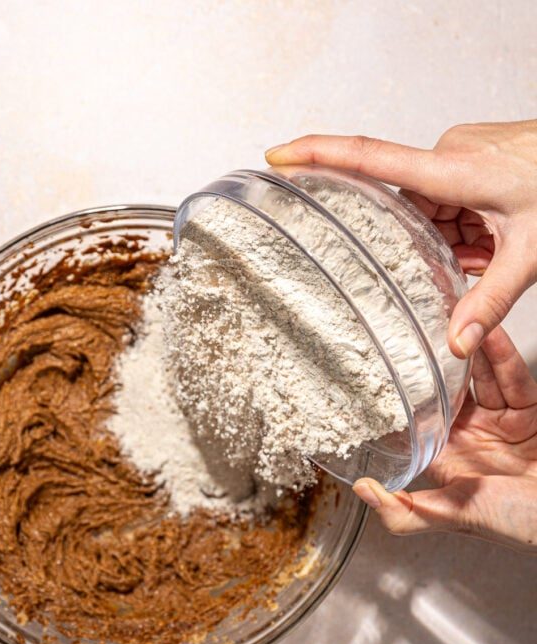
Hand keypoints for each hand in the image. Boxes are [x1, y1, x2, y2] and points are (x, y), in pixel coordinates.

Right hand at [266, 121, 536, 358]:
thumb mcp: (531, 252)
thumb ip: (490, 300)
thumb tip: (455, 344)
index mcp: (453, 169)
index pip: (369, 158)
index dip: (316, 155)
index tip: (276, 155)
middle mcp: (448, 156)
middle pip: (405, 204)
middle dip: (421, 241)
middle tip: (462, 259)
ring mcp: (460, 156)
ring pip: (428, 207)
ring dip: (449, 237)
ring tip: (487, 250)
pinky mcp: (471, 160)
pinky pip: (447, 201)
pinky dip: (461, 229)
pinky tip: (489, 240)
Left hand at [350, 328, 536, 551]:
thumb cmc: (518, 524)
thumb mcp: (454, 518)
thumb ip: (405, 513)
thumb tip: (363, 490)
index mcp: (445, 460)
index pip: (417, 420)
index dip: (403, 394)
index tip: (386, 364)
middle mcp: (469, 437)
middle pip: (448, 390)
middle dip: (435, 362)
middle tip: (417, 328)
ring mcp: (499, 422)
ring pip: (480, 378)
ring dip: (469, 350)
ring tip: (453, 318)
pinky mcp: (529, 411)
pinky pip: (513, 379)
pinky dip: (502, 356)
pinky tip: (490, 332)